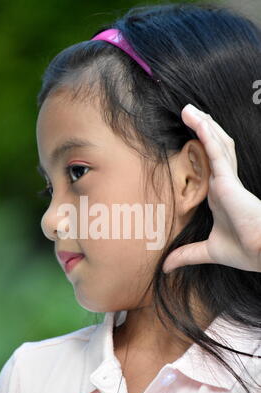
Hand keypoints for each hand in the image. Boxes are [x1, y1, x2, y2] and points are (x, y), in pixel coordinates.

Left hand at [162, 103, 260, 273]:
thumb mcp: (207, 252)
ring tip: (188, 109)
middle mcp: (223, 182)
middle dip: (202, 128)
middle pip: (213, 148)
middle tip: (187, 112)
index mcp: (219, 194)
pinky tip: (198, 120)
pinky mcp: (228, 181)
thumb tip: (164, 268)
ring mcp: (227, 179)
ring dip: (203, 124)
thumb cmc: (244, 251)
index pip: (209, 164)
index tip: (188, 135)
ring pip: (215, 144)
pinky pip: (216, 153)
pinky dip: (207, 135)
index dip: (201, 147)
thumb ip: (186, 255)